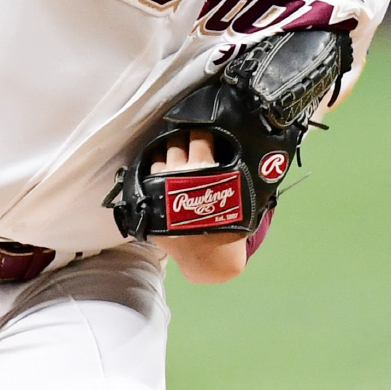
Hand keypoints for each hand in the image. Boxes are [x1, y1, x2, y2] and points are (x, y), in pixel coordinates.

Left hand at [151, 130, 246, 284]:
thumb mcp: (240, 194)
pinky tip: (161, 168)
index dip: (202, 131)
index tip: (203, 130)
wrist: (209, 259)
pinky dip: (155, 168)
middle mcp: (180, 172)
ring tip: (174, 154)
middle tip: (189, 141)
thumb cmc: (229, 226)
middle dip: (183, 137)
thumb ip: (236, 170)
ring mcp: (162, 185)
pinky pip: (147, 174)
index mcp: (205, 168)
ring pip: (159, 155)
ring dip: (167, 152)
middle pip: (176, 140)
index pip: (200, 135)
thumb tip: (243, 150)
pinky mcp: (150, 199)